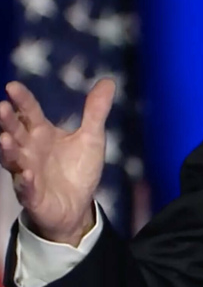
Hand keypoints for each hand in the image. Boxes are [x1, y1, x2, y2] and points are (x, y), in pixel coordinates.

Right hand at [0, 79, 114, 246]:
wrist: (77, 205)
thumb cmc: (77, 168)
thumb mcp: (92, 137)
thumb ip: (95, 111)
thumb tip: (108, 81)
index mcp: (42, 134)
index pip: (30, 113)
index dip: (22, 100)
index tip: (12, 86)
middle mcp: (29, 151)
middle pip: (15, 133)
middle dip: (7, 122)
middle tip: (1, 107)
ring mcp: (28, 173)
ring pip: (13, 160)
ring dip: (8, 150)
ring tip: (4, 138)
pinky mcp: (33, 195)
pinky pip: (27, 188)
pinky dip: (25, 182)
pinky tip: (26, 174)